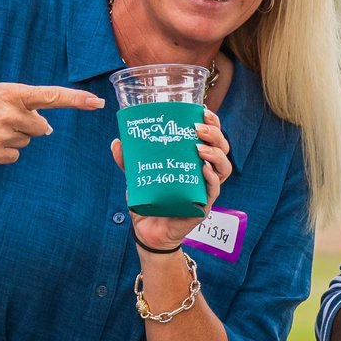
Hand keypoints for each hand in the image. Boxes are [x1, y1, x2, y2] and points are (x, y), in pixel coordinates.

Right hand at [0, 83, 104, 166]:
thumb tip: (47, 129)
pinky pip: (14, 156)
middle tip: (4, 119)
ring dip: (12, 137)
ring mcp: (3, 135)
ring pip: (26, 142)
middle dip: (29, 125)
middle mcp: (11, 113)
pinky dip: (2, 151)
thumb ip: (24, 104)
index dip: (76, 100)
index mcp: (13, 93)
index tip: (98, 103)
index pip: (51, 96)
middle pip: (41, 128)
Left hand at [113, 111, 231, 249]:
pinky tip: (204, 170)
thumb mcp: (138, 176)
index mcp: (194, 160)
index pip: (211, 137)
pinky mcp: (203, 206)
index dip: (213, 123)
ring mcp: (206, 189)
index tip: (203, 110)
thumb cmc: (150, 200)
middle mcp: (204, 172)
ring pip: (224, 168)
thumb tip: (117, 142)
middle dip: (215, 134)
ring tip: (199, 148)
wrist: (148, 230)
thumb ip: (128, 160)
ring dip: (215, 154)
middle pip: (223, 148)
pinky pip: (214, 190)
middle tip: (198, 128)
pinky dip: (211, 179)